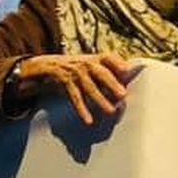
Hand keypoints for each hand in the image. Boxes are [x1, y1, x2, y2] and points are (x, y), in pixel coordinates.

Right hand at [15, 52, 133, 124]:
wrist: (49, 65)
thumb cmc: (78, 68)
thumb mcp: (91, 64)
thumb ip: (109, 71)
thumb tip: (128, 82)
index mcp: (95, 59)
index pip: (108, 57)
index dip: (117, 62)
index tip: (126, 69)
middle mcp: (86, 64)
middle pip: (101, 73)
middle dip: (112, 83)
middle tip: (123, 94)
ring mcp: (76, 73)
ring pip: (89, 87)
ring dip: (100, 99)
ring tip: (110, 111)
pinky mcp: (66, 83)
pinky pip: (75, 97)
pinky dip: (82, 109)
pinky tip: (88, 120)